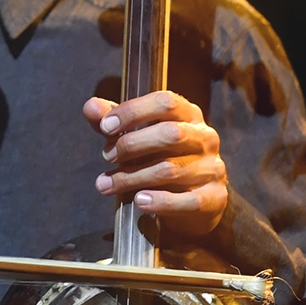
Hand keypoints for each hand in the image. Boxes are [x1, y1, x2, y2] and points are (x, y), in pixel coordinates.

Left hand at [83, 91, 226, 236]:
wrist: (196, 200)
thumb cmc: (163, 159)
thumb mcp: (138, 136)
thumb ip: (114, 122)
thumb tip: (90, 106)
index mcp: (189, 115)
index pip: (166, 103)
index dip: (133, 111)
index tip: (105, 126)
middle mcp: (205, 138)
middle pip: (169, 134)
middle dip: (131, 145)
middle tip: (107, 156)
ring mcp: (212, 168)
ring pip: (170, 170)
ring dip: (131, 177)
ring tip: (105, 184)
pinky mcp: (214, 197)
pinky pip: (186, 200)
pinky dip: (159, 201)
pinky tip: (138, 201)